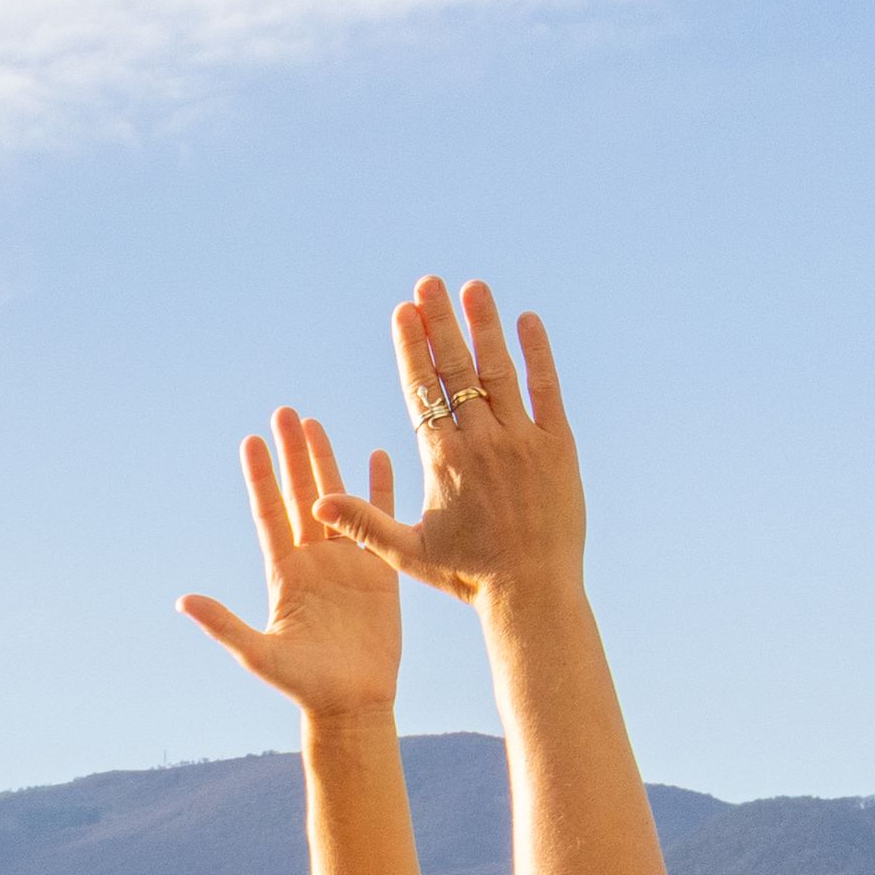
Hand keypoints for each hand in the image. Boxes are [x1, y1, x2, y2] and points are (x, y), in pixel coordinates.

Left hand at [174, 405, 406, 717]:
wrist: (351, 704)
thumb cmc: (302, 685)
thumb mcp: (258, 654)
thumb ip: (224, 624)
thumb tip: (183, 602)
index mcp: (283, 574)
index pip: (268, 515)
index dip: (260, 479)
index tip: (251, 441)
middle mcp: (311, 561)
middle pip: (299, 496)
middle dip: (291, 455)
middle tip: (285, 412)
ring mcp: (345, 563)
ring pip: (334, 500)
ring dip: (326, 462)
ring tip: (316, 424)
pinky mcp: (379, 571)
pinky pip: (379, 520)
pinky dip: (379, 489)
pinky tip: (376, 455)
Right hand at [321, 274, 583, 603]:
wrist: (531, 591)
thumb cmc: (467, 574)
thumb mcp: (406, 552)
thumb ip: (362, 521)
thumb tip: (315, 505)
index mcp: (442, 460)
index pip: (421, 390)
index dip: (411, 348)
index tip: (403, 312)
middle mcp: (482, 441)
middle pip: (456, 369)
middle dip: (440, 322)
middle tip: (429, 282)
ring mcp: (522, 440)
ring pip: (499, 371)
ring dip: (485, 325)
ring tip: (473, 287)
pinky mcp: (558, 446)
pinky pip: (547, 389)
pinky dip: (538, 354)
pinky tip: (528, 321)